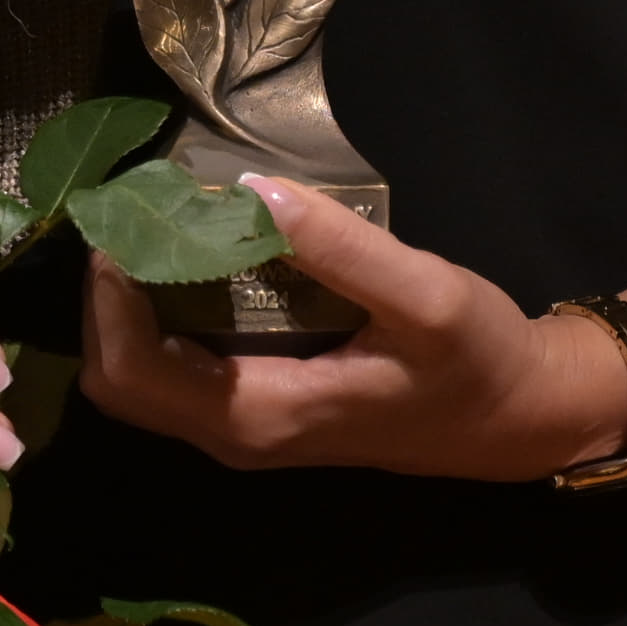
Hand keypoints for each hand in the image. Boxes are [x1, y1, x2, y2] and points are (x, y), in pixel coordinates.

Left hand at [81, 178, 626, 481]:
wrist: (520, 419)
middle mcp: (237, 435)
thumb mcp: (425, 295)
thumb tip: (250, 190)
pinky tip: (189, 258)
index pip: (133, 370)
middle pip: (118, 381)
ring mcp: (245, 430)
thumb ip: (340, 248)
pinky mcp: (258, 413)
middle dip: (106, 299)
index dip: (109, 296)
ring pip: (140, 380)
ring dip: (128, 308)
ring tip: (153, 227)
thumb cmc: (477, 361)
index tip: (126, 220)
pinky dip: (159, 320)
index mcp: (262, 415)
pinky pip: (175, 374)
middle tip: (132, 214)